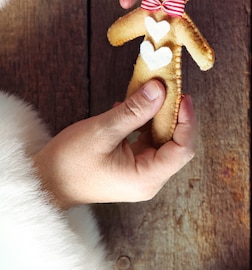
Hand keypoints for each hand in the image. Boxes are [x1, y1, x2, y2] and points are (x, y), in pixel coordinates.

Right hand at [33, 81, 195, 208]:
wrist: (45, 181)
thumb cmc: (69, 163)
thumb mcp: (103, 132)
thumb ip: (134, 111)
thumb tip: (159, 89)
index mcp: (147, 178)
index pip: (183, 149)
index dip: (187, 121)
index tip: (183, 96)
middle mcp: (149, 179)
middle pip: (176, 144)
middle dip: (173, 114)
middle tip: (167, 87)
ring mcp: (141, 173)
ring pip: (162, 139)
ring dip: (158, 115)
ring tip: (149, 92)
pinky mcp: (132, 165)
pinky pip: (147, 140)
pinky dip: (143, 122)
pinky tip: (129, 107)